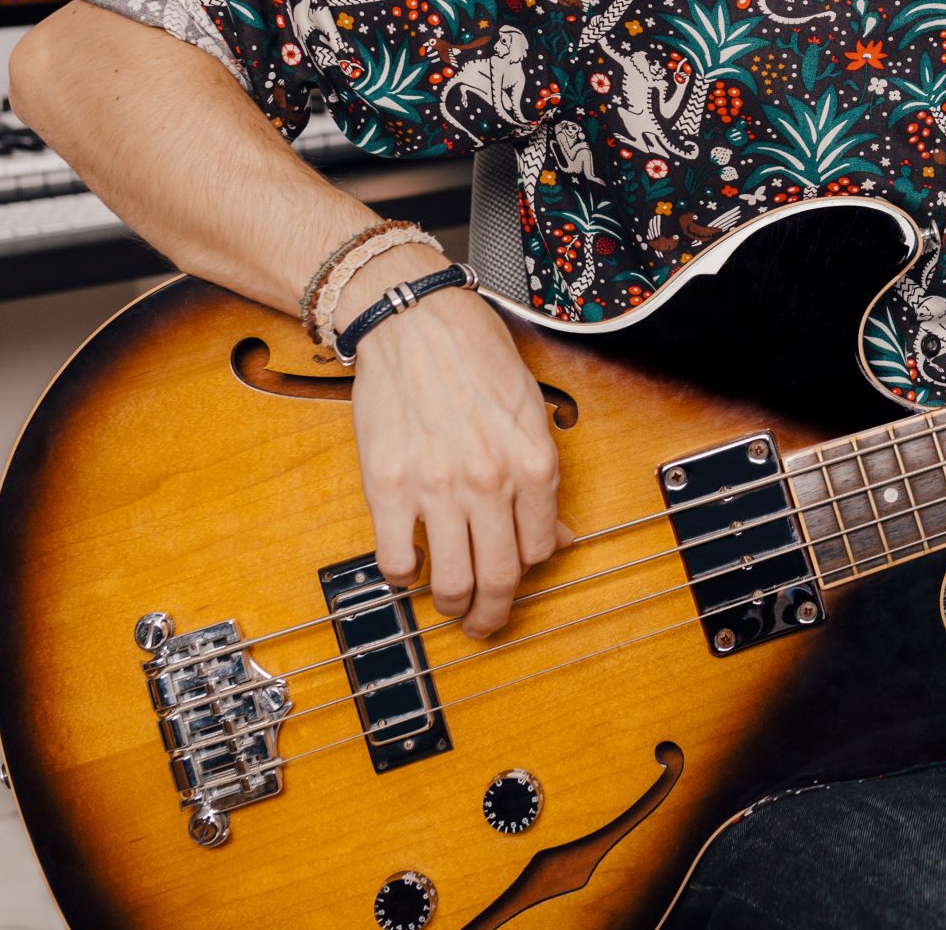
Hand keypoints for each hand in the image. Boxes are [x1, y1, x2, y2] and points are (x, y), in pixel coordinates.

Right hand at [342, 250, 571, 637]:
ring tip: (450, 607)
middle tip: (485, 625)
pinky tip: (408, 571)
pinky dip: (404, 578)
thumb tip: (557, 538)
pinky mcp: (388, 485)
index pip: (540, 548)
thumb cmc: (476, 355)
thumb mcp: (532, 410)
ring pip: (450, 580)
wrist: (414, 320)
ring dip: (452, 606)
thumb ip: (542, 478)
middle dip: (494, 614)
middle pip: (498, 576)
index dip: (529, 570)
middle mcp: (490, 480)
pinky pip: (396, 558)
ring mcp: (437, 487)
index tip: (517, 575)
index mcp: (534, 462)